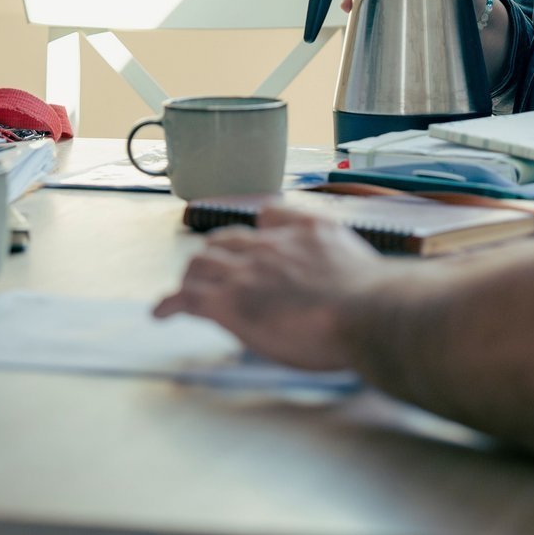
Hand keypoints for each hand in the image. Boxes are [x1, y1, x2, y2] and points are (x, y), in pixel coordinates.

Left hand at [154, 207, 388, 370]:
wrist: (366, 310)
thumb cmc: (371, 296)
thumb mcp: (357, 256)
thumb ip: (329, 241)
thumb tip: (302, 232)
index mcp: (301, 232)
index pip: (264, 221)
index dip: (251, 236)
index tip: (247, 244)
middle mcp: (269, 246)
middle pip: (224, 241)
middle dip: (213, 257)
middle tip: (209, 274)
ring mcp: (247, 272)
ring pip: (201, 263)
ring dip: (191, 277)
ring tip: (185, 292)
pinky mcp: (231, 302)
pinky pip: (189, 297)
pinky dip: (170, 304)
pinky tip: (161, 313)